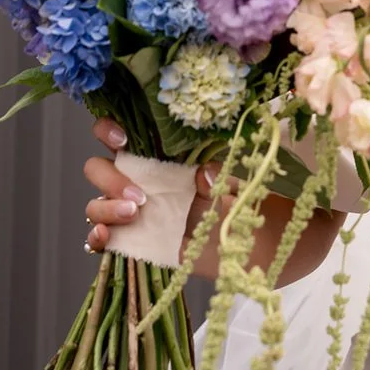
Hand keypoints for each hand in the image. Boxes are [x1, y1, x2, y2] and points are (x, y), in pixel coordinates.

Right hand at [84, 121, 343, 283]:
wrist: (272, 239)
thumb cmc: (257, 192)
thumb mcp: (244, 173)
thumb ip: (225, 168)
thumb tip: (203, 174)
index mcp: (167, 148)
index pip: (123, 129)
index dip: (110, 128)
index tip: (123, 137)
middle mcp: (147, 176)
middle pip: (100, 167)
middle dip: (110, 178)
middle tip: (141, 196)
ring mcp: (141, 210)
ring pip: (97, 202)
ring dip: (105, 207)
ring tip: (136, 214)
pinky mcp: (143, 241)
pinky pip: (103, 237)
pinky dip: (96, 236)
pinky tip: (106, 237)